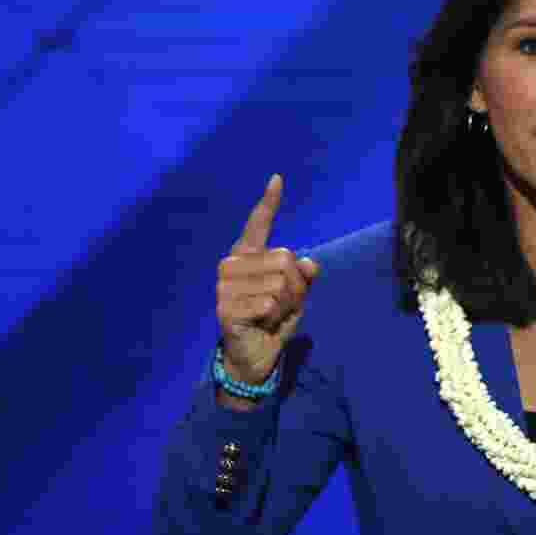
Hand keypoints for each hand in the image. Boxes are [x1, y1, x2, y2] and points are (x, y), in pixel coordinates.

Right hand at [216, 174, 319, 383]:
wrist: (255, 355)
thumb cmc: (273, 319)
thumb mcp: (295, 295)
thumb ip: (303, 276)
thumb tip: (310, 263)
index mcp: (248, 256)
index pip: (258, 224)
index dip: (269, 203)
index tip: (277, 179)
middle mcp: (232, 265)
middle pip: (285, 259)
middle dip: (296, 286)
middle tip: (281, 305)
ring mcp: (225, 286)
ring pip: (280, 283)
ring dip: (287, 304)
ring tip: (271, 315)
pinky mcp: (225, 307)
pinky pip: (269, 303)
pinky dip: (276, 316)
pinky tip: (263, 324)